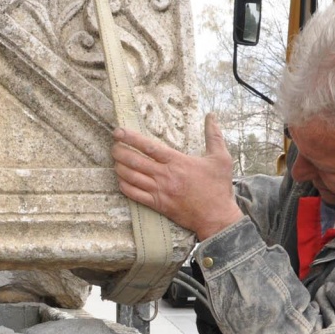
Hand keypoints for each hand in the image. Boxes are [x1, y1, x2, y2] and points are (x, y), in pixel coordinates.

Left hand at [112, 113, 243, 239]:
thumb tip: (211, 116)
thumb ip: (214, 136)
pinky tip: (120, 180)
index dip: (131, 138)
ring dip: (119, 167)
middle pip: (135, 161)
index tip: (118, 132)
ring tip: (115, 160)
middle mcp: (165, 175)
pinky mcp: (158, 205)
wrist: (217, 217)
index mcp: (177, 162)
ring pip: (131, 177)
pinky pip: (134, 195)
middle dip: (119, 152)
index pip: (149, 146)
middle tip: (113, 146)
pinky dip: (124, 186)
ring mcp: (160, 191)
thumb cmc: (219, 187)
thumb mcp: (221, 158)